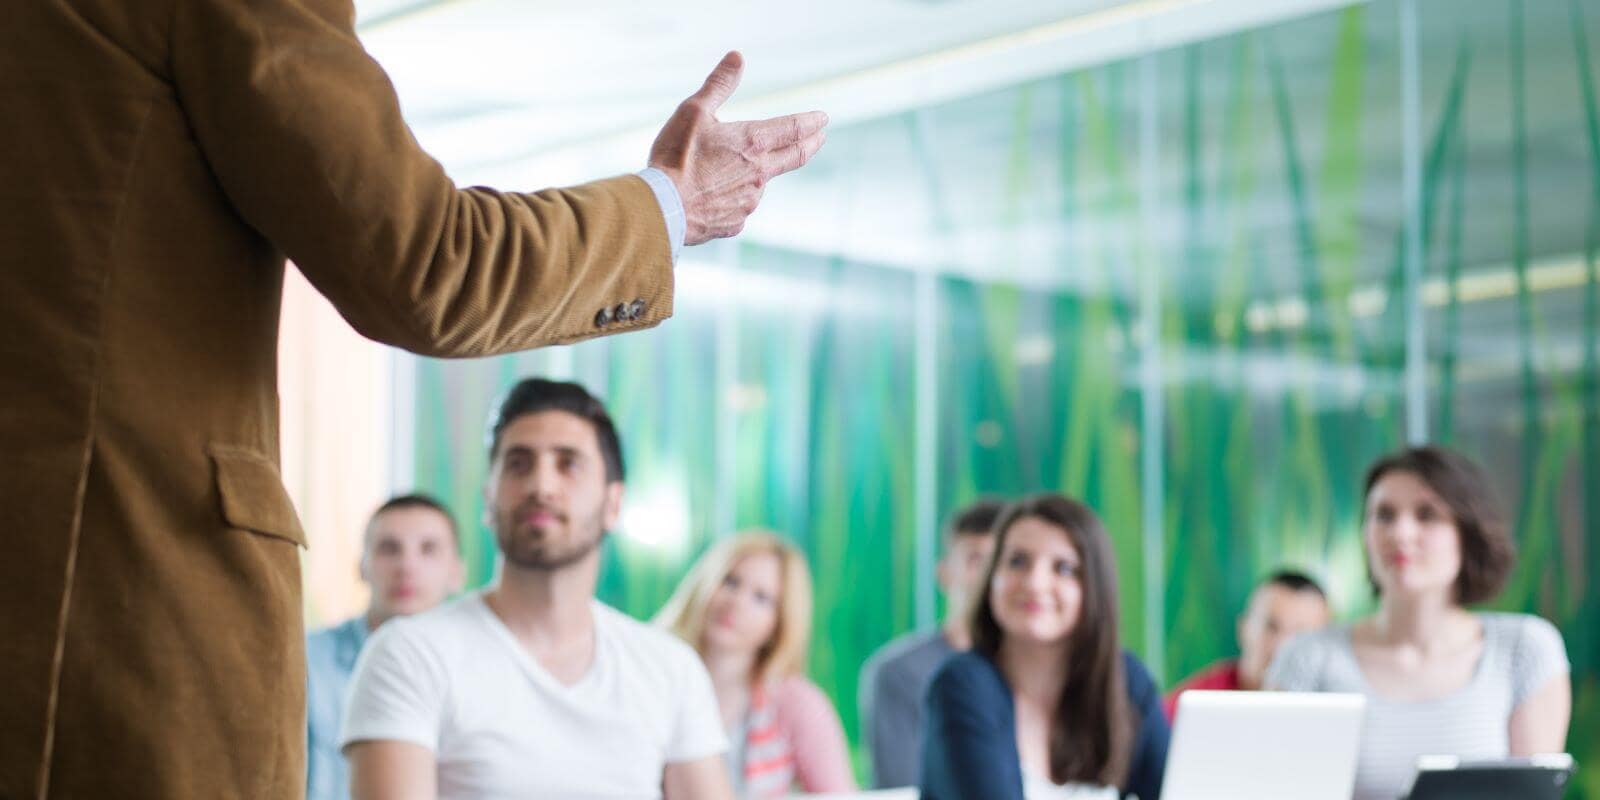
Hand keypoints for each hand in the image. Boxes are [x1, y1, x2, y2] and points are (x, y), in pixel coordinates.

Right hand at [649, 51, 827, 244]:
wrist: (663, 208)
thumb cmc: (675, 157)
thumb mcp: (694, 111)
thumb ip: (719, 84)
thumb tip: (737, 57)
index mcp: (753, 143)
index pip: (793, 129)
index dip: (810, 122)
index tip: (822, 119)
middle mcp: (759, 174)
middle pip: (794, 157)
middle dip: (810, 145)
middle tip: (820, 138)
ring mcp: (749, 200)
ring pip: (761, 182)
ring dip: (758, 172)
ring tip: (737, 168)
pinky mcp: (735, 222)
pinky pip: (740, 206)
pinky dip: (733, 196)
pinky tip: (715, 194)